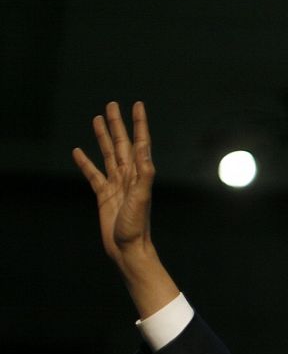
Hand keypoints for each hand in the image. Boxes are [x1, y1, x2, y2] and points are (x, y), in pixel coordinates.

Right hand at [71, 101, 179, 316]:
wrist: (127, 249)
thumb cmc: (136, 226)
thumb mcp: (141, 198)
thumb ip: (144, 174)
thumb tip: (144, 151)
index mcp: (139, 174)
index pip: (139, 143)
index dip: (139, 124)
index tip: (137, 105)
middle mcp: (128, 177)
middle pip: (121, 144)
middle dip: (117, 124)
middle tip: (112, 104)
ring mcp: (116, 185)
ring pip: (108, 155)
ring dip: (103, 137)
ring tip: (97, 119)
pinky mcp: (104, 195)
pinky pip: (93, 174)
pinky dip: (85, 163)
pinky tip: (78, 151)